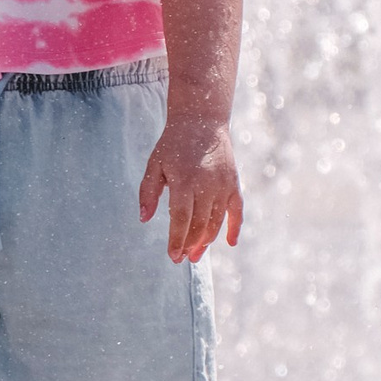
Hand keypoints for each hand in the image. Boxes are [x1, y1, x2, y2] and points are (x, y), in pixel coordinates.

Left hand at [138, 118, 241, 262]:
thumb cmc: (174, 144)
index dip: (177, 240)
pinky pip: (237, 211)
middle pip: (199, 224)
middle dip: (190, 245)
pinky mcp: (233, 184)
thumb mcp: (155, 164)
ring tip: (195, 255)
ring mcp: (223, 185)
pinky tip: (230, 243)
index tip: (173, 256)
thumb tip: (144, 219)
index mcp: (184, 181)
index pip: (181, 218)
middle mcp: (206, 185)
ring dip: (206, 241)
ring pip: (216, 222)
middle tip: (181, 259)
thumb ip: (148, 192)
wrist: (202, 121)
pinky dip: (235, 228)